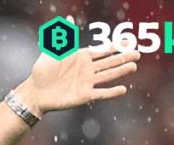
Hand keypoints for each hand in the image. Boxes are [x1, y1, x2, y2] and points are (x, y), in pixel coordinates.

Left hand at [13, 15, 140, 116]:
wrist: (35, 92)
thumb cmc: (42, 71)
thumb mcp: (53, 51)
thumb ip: (64, 37)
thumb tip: (69, 18)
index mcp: (82, 57)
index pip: (102, 50)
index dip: (115, 46)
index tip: (128, 41)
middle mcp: (87, 69)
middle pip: (109, 62)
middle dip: (123, 57)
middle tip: (137, 53)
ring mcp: (87, 82)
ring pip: (108, 76)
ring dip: (120, 71)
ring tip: (133, 66)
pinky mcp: (84, 96)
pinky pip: (101, 93)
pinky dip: (111, 92)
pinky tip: (123, 89)